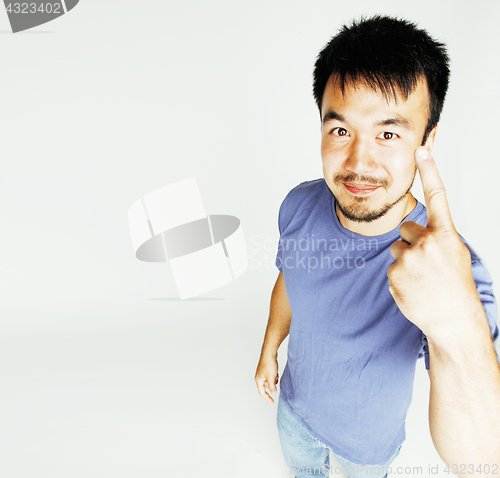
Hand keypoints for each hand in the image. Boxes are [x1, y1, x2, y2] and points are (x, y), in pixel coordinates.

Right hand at [255, 353, 278, 403]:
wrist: (269, 353)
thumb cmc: (268, 364)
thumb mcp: (271, 378)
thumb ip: (272, 387)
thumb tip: (273, 393)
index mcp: (258, 380)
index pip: (262, 392)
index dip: (267, 398)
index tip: (272, 401)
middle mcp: (259, 377)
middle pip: (266, 386)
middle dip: (272, 384)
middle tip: (275, 378)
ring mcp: (262, 373)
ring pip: (269, 381)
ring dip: (274, 379)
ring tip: (275, 373)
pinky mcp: (266, 369)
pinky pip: (271, 376)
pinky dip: (274, 375)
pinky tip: (276, 371)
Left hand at [387, 147, 483, 341]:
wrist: (453, 319)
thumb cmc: (456, 286)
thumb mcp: (455, 255)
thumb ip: (438, 237)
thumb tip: (421, 230)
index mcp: (446, 234)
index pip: (437, 196)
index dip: (430, 171)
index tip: (421, 150)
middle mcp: (427, 242)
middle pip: (405, 229)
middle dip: (412, 242)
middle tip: (426, 263)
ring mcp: (410, 258)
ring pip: (397, 249)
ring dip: (405, 260)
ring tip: (421, 278)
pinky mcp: (395, 274)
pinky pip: (391, 267)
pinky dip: (400, 276)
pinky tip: (414, 287)